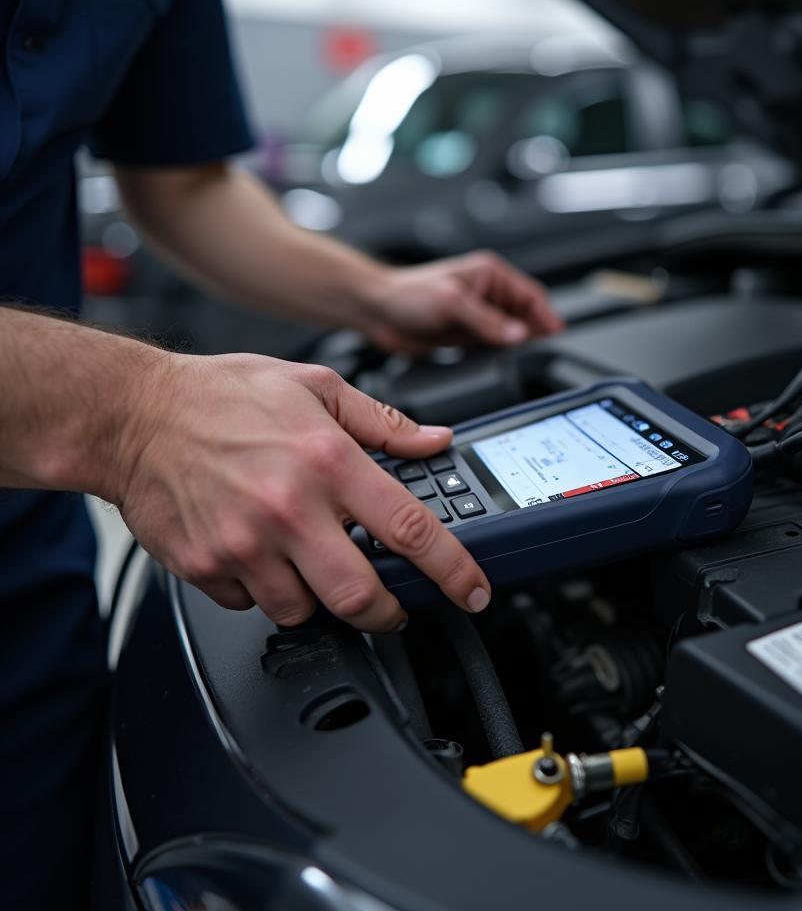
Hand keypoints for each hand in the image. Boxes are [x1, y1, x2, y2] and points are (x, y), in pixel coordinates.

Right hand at [114, 354, 491, 630]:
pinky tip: (259, 552)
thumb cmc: (222, 395)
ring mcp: (245, 545)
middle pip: (361, 597)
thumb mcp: (315, 385)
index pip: (411, 530)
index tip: (471, 591)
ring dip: (318, 596)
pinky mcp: (207, 567)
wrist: (133, 414)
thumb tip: (434, 441)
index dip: (453, 570)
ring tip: (308, 558)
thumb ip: (383, 422)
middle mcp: (290, 508)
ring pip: (304, 610)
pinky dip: (265, 589)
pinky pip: (251, 604)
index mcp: (328, 460)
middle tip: (391, 604)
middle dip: (388, 612)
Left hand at [362, 250, 563, 352]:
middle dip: (535, 335)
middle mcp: (487, 293)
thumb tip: (519, 334)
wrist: (377, 311)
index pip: (531, 296)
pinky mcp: (466, 335)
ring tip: (525, 363)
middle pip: (525, 317)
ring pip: (510, 335)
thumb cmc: (407, 294)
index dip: (548, 316)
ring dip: (516, 348)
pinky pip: (492, 348)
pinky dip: (499, 357)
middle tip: (544, 355)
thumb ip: (487, 321)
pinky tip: (501, 367)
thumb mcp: (453, 304)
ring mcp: (477, 315)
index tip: (559, 336)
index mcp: (489, 274)